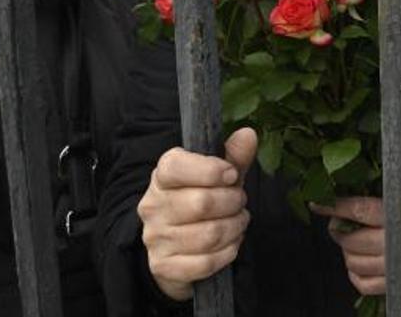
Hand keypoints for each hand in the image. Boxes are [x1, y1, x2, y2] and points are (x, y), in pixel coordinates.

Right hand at [138, 127, 256, 300]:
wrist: (177, 244)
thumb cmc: (201, 198)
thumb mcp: (218, 174)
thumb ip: (233, 155)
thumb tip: (248, 134)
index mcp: (162, 175)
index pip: (176, 167)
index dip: (210, 170)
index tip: (232, 174)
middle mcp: (153, 205)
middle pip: (201, 203)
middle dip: (232, 202)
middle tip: (240, 200)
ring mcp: (155, 238)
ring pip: (208, 235)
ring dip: (235, 227)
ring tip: (239, 220)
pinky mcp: (163, 266)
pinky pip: (205, 262)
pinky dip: (227, 252)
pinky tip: (231, 243)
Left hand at [312, 197, 400, 295]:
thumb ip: (384, 190)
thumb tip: (354, 175)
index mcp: (398, 215)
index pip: (358, 210)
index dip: (334, 207)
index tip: (318, 203)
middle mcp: (395, 242)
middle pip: (352, 241)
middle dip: (338, 231)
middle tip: (336, 224)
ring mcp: (394, 266)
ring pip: (355, 263)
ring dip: (346, 253)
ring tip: (349, 243)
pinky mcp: (396, 282)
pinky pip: (364, 285)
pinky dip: (354, 275)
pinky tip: (356, 264)